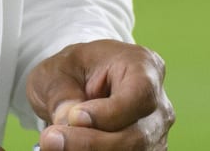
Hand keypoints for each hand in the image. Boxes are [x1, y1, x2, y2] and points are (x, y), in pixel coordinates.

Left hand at [25, 40, 172, 149]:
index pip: (140, 95)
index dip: (110, 113)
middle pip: (137, 135)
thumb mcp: (58, 71)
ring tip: (54, 144)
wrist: (76, 85)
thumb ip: (63, 94)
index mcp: (143, 66)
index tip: (74, 117)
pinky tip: (67, 149)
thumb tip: (67, 121)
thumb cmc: (73, 70)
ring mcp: (154, 133)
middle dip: (92, 142)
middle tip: (52, 139)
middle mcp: (157, 103)